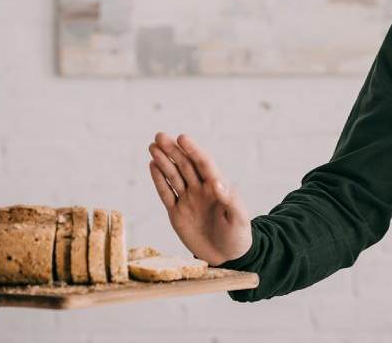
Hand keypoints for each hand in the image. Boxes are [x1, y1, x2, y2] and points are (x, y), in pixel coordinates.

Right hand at [148, 133, 251, 265]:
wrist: (227, 256)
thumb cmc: (238, 236)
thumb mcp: (239, 219)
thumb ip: (231, 201)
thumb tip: (218, 183)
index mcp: (217, 187)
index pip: (203, 163)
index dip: (193, 150)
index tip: (182, 137)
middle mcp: (200, 189)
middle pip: (185, 165)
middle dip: (173, 150)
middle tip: (159, 135)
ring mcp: (188, 199)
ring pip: (173, 176)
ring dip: (163, 161)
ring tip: (152, 146)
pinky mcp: (177, 213)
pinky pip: (166, 193)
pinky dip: (159, 180)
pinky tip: (152, 165)